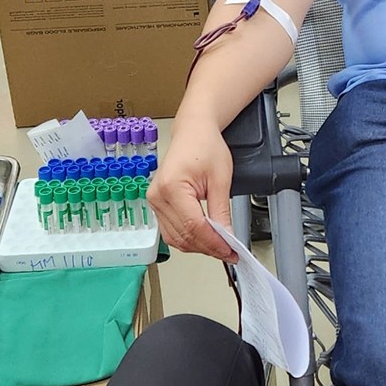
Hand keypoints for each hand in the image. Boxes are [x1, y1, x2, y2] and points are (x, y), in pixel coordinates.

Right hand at [149, 120, 238, 261]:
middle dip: (208, 247)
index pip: (194, 226)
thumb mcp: (221, 179)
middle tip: (229, 252)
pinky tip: (204, 239)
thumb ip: (222, 211)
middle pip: (183, 236)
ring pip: (175, 239)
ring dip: (198, 246)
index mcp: (172, 186)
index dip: (213, 243)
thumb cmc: (205, 146)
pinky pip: (171, 231)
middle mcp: (158, 196)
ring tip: (219, 247)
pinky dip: (188, 239)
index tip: (230, 251)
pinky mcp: (157, 204)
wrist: (193, 132)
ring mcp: (155, 201)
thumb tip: (227, 237)